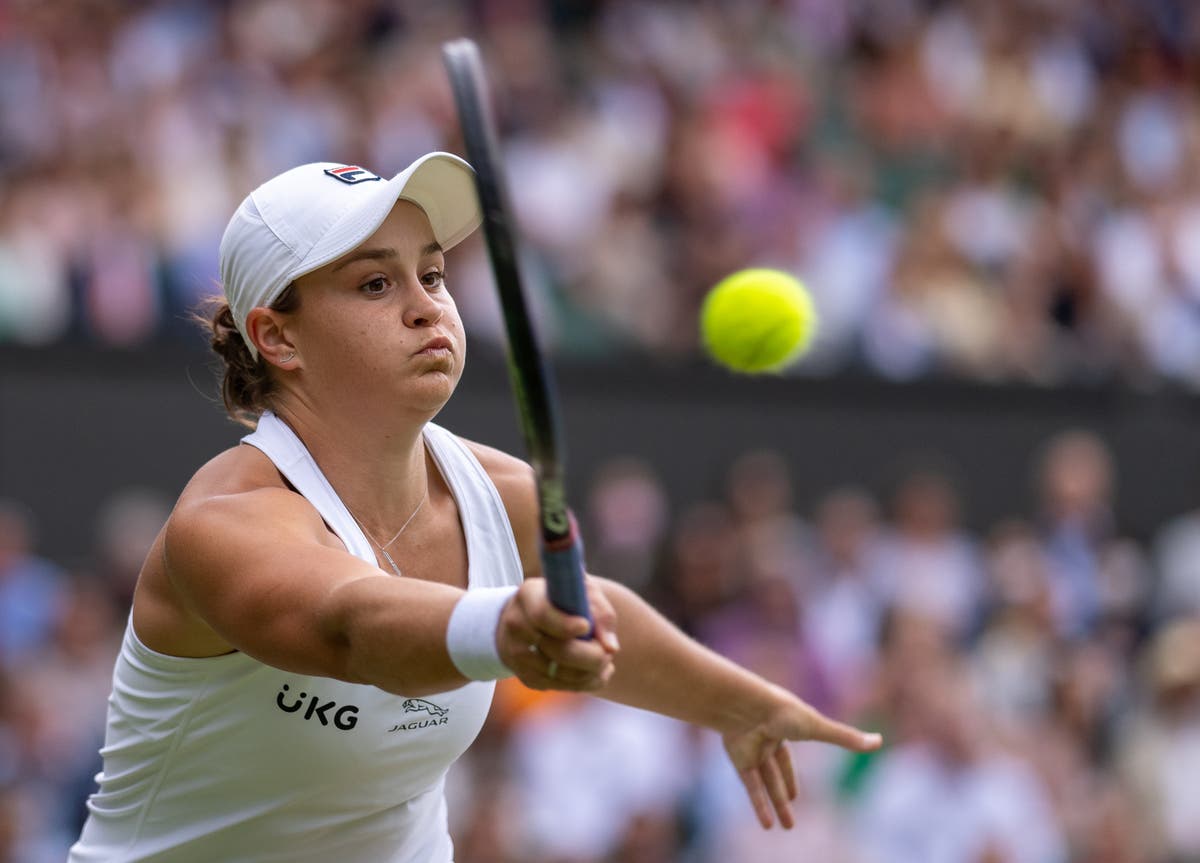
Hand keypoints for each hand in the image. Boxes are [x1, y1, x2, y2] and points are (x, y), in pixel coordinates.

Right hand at [496, 576, 618, 690]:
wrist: (533, 615)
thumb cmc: (565, 600)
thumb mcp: (584, 592)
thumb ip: (601, 613)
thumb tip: (610, 648)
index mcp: (529, 595)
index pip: (543, 615)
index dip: (566, 625)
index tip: (586, 626)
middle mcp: (516, 625)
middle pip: (558, 651)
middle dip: (592, 656)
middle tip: (609, 653)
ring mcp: (517, 654)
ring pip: (563, 674)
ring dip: (592, 671)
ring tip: (604, 658)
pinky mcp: (526, 676)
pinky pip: (562, 686)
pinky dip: (585, 682)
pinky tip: (594, 670)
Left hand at [722, 688, 881, 828]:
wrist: (747, 706)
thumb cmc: (784, 712)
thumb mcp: (819, 727)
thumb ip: (846, 738)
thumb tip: (879, 741)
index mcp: (781, 729)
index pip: (785, 756)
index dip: (790, 776)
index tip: (795, 796)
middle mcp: (764, 740)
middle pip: (774, 772)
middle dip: (782, 794)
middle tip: (791, 816)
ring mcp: (751, 749)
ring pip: (763, 782)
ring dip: (773, 805)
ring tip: (785, 828)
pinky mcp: (738, 758)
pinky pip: (750, 786)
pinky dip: (759, 805)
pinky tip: (767, 825)